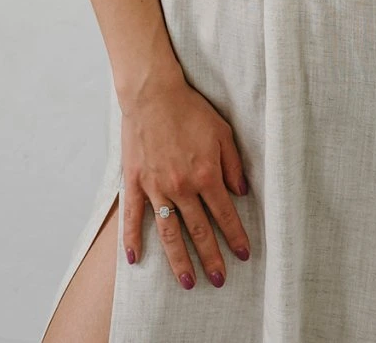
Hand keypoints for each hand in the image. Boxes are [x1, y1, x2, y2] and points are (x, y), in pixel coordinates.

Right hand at [120, 76, 251, 289]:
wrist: (153, 94)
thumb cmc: (190, 110)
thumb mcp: (222, 132)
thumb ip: (233, 164)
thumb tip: (241, 193)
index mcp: (205, 174)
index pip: (224, 214)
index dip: (235, 237)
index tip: (243, 255)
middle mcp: (181, 186)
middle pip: (199, 231)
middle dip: (211, 258)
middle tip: (219, 281)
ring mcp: (155, 187)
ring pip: (169, 233)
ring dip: (179, 261)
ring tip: (188, 282)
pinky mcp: (134, 182)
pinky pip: (132, 217)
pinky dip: (132, 240)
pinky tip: (135, 260)